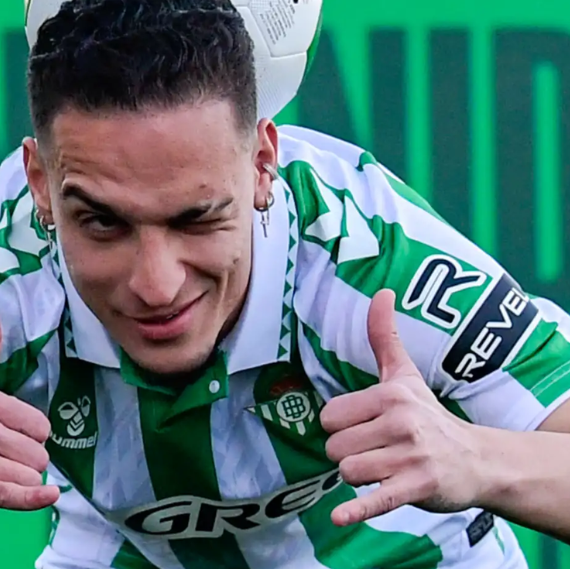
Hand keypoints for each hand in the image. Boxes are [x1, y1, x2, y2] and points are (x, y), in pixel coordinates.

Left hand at [320, 290, 482, 525]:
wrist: (477, 460)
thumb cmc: (429, 415)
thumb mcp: (405, 374)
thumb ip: (384, 336)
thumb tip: (381, 291)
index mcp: (390, 395)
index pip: (329, 416)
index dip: (341, 427)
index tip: (365, 428)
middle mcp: (400, 422)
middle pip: (335, 447)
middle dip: (348, 454)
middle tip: (376, 452)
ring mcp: (409, 456)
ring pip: (348, 471)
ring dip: (359, 478)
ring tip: (384, 470)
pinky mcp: (416, 487)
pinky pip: (375, 500)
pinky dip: (357, 510)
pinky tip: (340, 516)